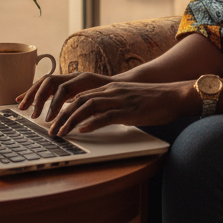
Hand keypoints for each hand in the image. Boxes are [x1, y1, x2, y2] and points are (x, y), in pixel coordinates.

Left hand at [18, 72, 195, 134]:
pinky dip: (92, 123)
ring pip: (87, 106)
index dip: (60, 105)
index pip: (78, 95)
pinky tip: (82, 131)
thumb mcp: (126, 102)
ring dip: (70, 120)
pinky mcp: (129, 109)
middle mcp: (111, 91)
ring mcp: (119, 99)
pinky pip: (107, 115)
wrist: (174, 95)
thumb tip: (95, 121)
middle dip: (59, 115)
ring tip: (59, 133)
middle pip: (77, 100)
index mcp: (109, 88)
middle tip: (48, 130)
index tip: (49, 117)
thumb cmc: (153, 101)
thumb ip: (110, 108)